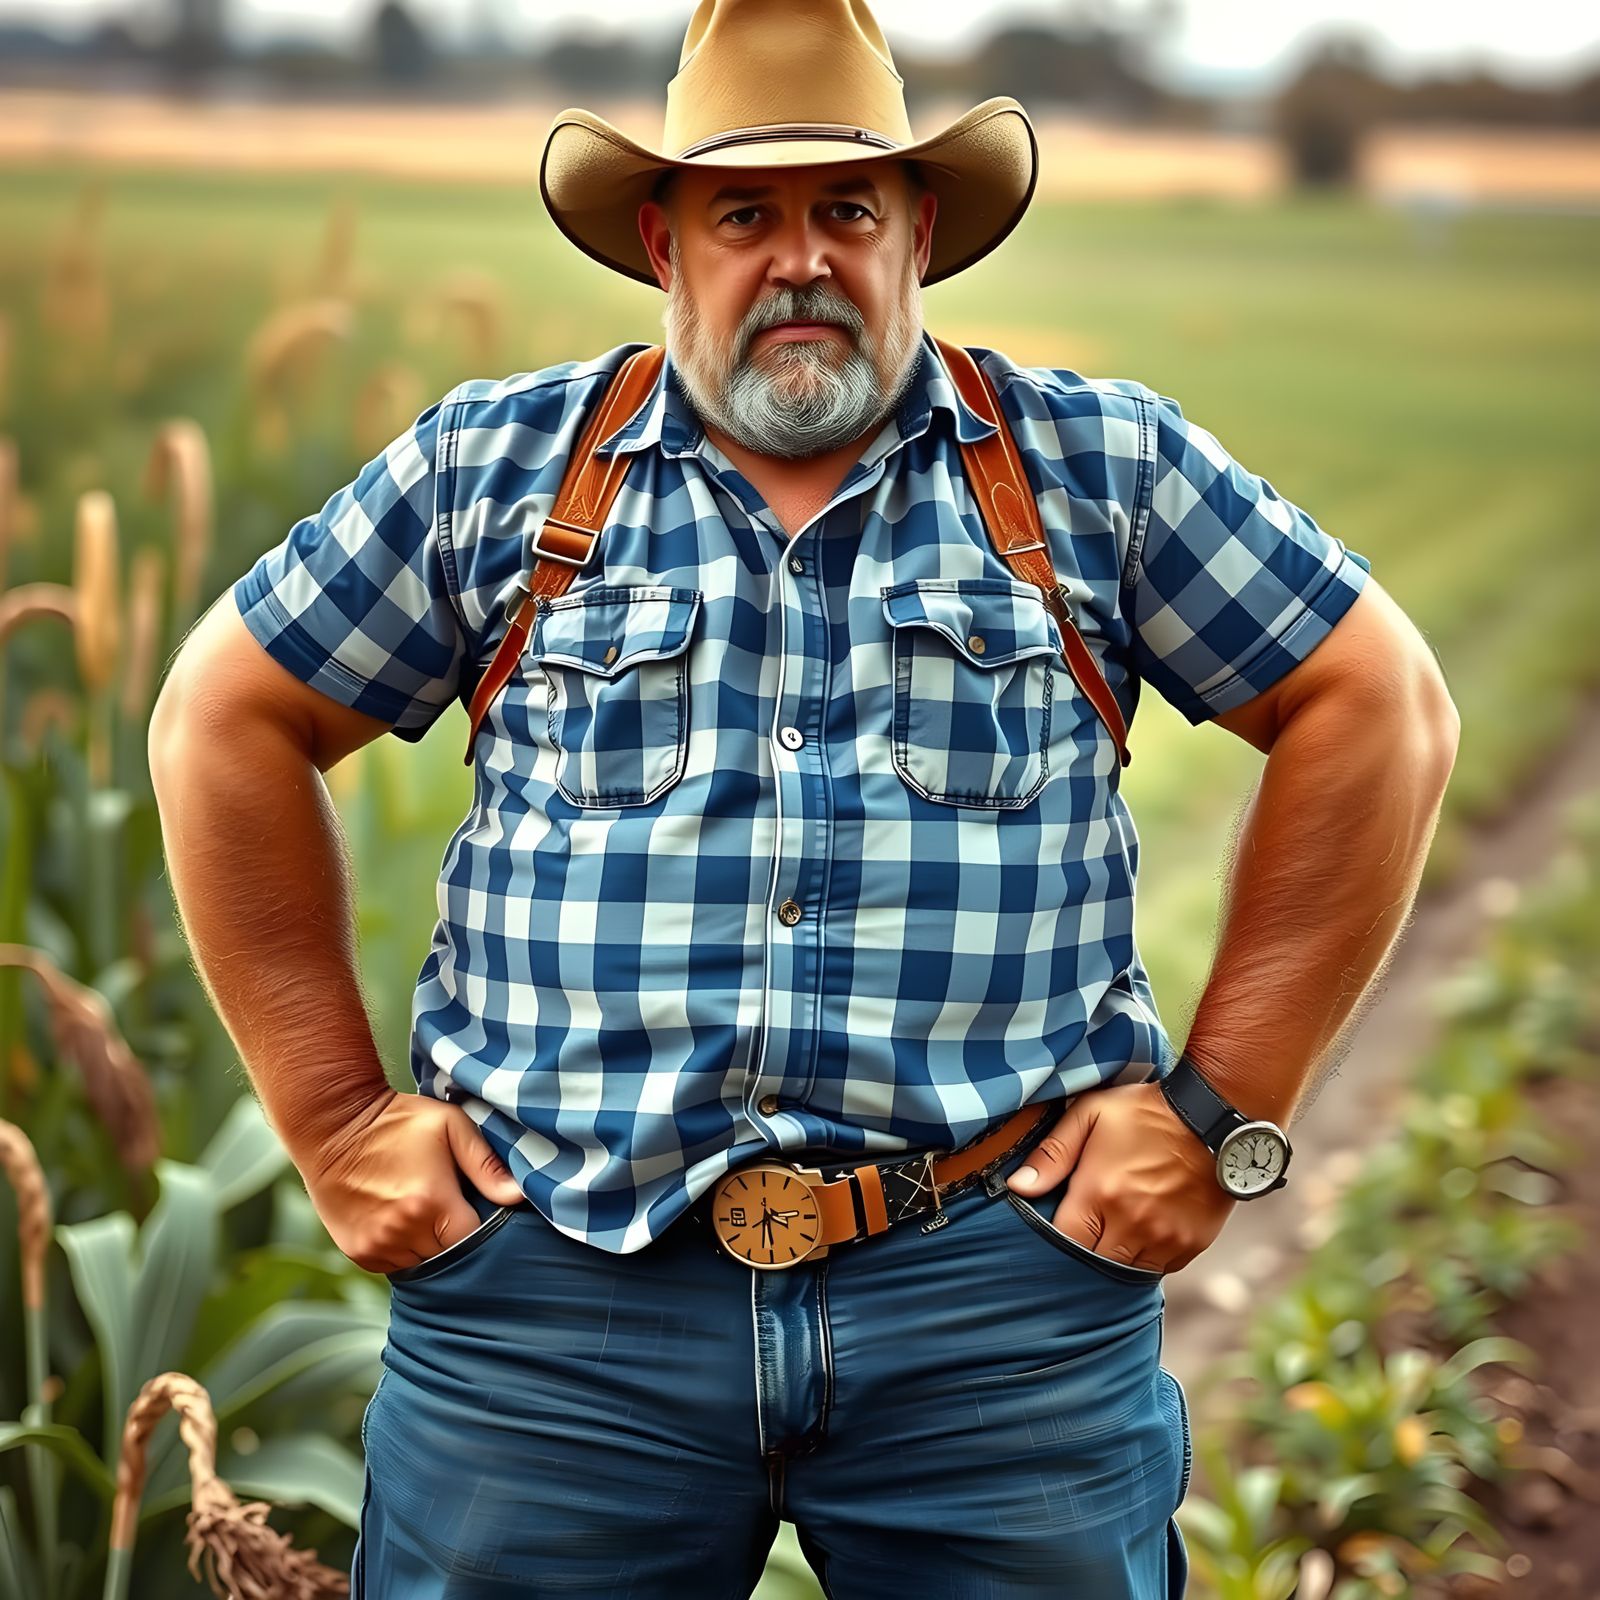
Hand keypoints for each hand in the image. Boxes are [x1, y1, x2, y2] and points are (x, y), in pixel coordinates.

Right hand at [296, 1089, 527, 1275]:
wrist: (333, 1125)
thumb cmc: (397, 1121)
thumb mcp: (450, 1126)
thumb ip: (486, 1164)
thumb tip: (518, 1196)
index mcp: (430, 1203)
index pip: (473, 1240)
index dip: (481, 1227)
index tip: (476, 1208)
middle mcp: (401, 1232)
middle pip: (448, 1256)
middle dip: (455, 1237)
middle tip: (450, 1206)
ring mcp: (376, 1246)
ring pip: (422, 1264)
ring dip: (429, 1246)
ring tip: (424, 1210)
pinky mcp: (358, 1253)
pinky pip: (395, 1265)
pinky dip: (405, 1249)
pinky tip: (402, 1219)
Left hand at [1003, 1082, 1236, 1273]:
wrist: (1211, 1115)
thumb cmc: (1145, 1111)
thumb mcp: (1090, 1114)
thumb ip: (1052, 1153)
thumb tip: (1017, 1186)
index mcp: (1101, 1192)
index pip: (1065, 1240)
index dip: (1056, 1237)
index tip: (1060, 1223)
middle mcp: (1133, 1223)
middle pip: (1094, 1263)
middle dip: (1086, 1250)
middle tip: (1086, 1230)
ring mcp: (1165, 1238)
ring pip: (1128, 1272)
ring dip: (1116, 1257)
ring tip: (1114, 1231)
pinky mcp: (1192, 1244)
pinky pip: (1159, 1268)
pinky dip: (1147, 1258)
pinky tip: (1142, 1232)